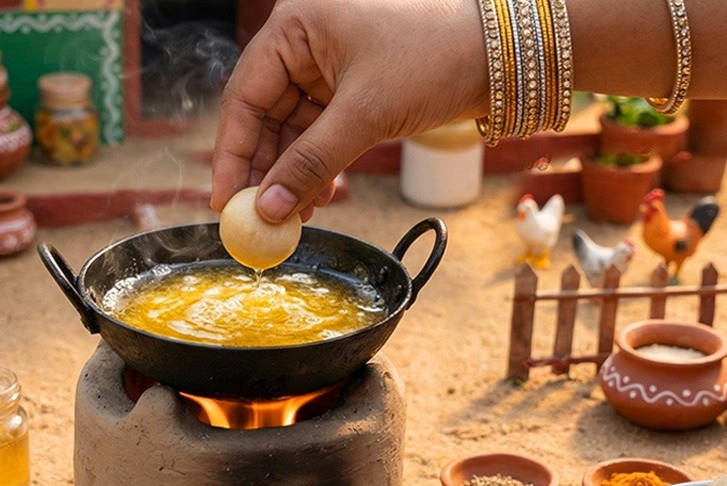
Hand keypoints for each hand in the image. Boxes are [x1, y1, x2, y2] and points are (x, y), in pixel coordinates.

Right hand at [211, 0, 488, 222]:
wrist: (501, 55)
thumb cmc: (434, 58)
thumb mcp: (365, 113)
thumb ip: (312, 162)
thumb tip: (269, 208)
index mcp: (295, 24)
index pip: (244, 95)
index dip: (232, 153)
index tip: (225, 200)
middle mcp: (303, 41)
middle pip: (262, 115)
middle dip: (263, 170)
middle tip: (257, 219)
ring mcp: (326, 65)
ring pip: (291, 129)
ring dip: (290, 174)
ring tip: (292, 217)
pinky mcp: (349, 88)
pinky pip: (318, 132)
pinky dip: (316, 165)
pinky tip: (317, 198)